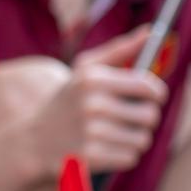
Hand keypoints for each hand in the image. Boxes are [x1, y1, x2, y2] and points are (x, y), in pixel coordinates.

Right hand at [22, 28, 168, 176]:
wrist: (34, 141)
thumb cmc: (68, 102)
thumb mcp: (85, 71)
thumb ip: (119, 50)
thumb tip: (151, 32)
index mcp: (92, 79)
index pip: (147, 87)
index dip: (156, 94)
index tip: (152, 98)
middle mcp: (91, 104)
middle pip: (150, 116)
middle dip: (144, 119)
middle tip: (129, 119)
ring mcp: (90, 131)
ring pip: (142, 139)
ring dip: (134, 139)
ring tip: (115, 134)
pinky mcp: (91, 156)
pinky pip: (130, 158)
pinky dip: (123, 156)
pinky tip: (106, 149)